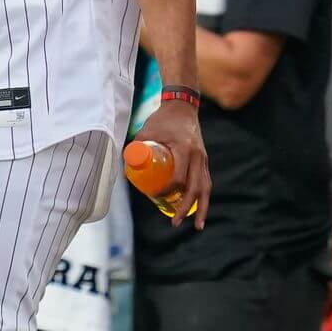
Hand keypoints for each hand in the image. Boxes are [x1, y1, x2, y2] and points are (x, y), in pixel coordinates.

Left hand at [133, 100, 210, 228]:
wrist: (182, 105)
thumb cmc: (162, 119)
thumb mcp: (146, 130)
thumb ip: (135, 148)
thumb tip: (125, 169)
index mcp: (183, 149)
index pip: (178, 177)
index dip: (167, 190)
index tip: (155, 195)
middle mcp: (197, 156)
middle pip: (195, 188)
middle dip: (186, 208)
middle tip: (176, 222)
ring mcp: (202, 158)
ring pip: (205, 188)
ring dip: (202, 208)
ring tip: (198, 226)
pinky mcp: (203, 159)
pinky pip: (206, 182)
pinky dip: (204, 197)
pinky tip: (200, 209)